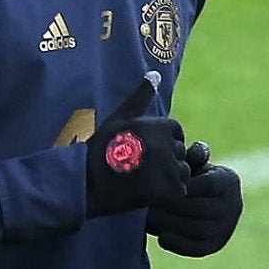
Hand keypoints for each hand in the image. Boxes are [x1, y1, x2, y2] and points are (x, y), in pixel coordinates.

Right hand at [85, 71, 188, 215]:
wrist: (85, 184)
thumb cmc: (101, 150)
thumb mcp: (120, 118)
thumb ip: (141, 96)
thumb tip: (155, 72)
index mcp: (158, 125)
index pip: (176, 133)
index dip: (161, 143)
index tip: (140, 150)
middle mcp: (165, 144)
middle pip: (180, 153)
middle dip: (165, 162)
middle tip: (138, 167)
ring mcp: (168, 168)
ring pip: (182, 173)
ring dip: (167, 179)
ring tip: (140, 179)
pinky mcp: (168, 190)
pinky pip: (179, 192)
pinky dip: (166, 195)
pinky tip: (145, 192)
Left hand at [146, 141, 244, 254]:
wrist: (203, 200)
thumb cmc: (190, 177)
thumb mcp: (192, 163)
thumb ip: (193, 156)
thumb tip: (197, 150)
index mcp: (229, 182)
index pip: (208, 185)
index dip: (183, 186)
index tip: (158, 185)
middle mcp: (234, 206)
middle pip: (200, 209)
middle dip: (171, 207)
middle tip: (147, 205)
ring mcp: (227, 227)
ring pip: (198, 229)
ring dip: (171, 225)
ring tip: (149, 220)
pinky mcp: (216, 244)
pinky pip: (198, 248)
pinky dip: (179, 245)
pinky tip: (162, 237)